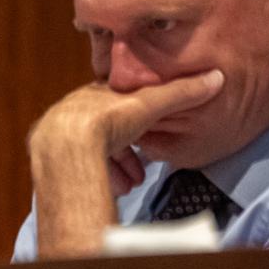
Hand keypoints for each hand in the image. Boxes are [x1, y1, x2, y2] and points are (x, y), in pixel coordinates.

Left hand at [29, 69, 224, 192]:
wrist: (65, 147)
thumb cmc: (105, 120)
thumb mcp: (149, 104)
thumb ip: (180, 93)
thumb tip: (215, 78)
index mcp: (94, 95)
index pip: (118, 104)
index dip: (138, 120)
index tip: (151, 136)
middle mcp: (74, 112)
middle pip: (106, 131)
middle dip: (127, 150)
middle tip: (142, 169)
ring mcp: (61, 135)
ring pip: (92, 151)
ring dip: (116, 168)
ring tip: (132, 184)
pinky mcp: (53, 158)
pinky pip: (80, 166)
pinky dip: (100, 177)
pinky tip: (116, 189)